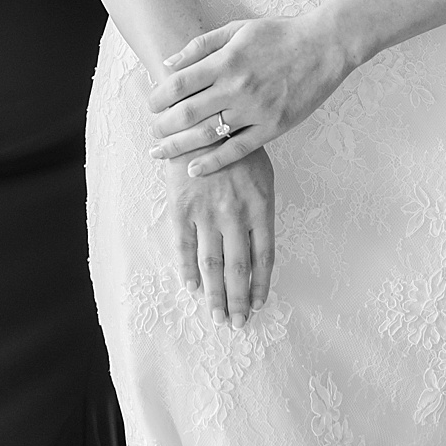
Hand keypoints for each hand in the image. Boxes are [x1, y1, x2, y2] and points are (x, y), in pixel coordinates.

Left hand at [148, 12, 357, 175]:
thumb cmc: (279, 34)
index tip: (150, 105)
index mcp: (225, 61)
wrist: (324, 46)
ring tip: (162, 152)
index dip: (158, 98)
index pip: (179, 85)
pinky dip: (214, 162)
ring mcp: (256, 110)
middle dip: (163, 126)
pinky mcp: (274, 126)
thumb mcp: (236, 29)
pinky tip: (195, 168)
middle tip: (152, 132)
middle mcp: (237, 87)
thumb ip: (200, 45)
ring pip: (209, 134)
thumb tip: (168, 63)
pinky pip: (239, 149)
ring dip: (180, 146)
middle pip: (188, 113)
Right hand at [169, 144, 275, 326]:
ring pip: (212, 264)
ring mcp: (207, 214)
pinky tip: (192, 287)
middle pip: (239, 269)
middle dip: (237, 300)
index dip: (260, 285)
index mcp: (260, 209)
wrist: (198, 122)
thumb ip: (262, 209)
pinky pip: (184, 246)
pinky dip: (188, 269)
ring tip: (217, 315)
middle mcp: (235, 216)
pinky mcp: (182, 208)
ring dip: (215, 294)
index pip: (264, 258)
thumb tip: (259, 242)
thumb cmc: (234, 147)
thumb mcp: (262, 175)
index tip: (256, 305)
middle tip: (236, 323)